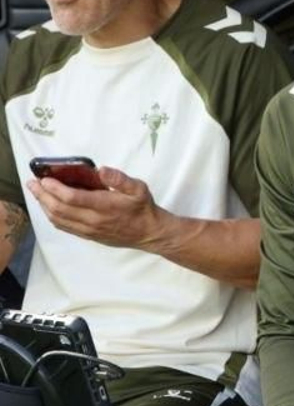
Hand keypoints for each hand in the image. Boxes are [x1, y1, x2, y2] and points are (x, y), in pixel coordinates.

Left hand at [28, 166, 168, 248]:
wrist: (149, 232)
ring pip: (58, 219)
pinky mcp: (88, 235)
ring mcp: (89, 229)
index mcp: (104, 206)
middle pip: (59, 208)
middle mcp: (93, 220)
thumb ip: (120, 179)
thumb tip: (102, 170)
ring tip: (36, 193)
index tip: (44, 178)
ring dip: (43, 206)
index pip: (71, 198)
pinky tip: (48, 207)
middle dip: (42, 195)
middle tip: (32, 183)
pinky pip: (64, 226)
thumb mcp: (139, 188)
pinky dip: (52, 216)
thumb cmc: (142, 208)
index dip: (54, 188)